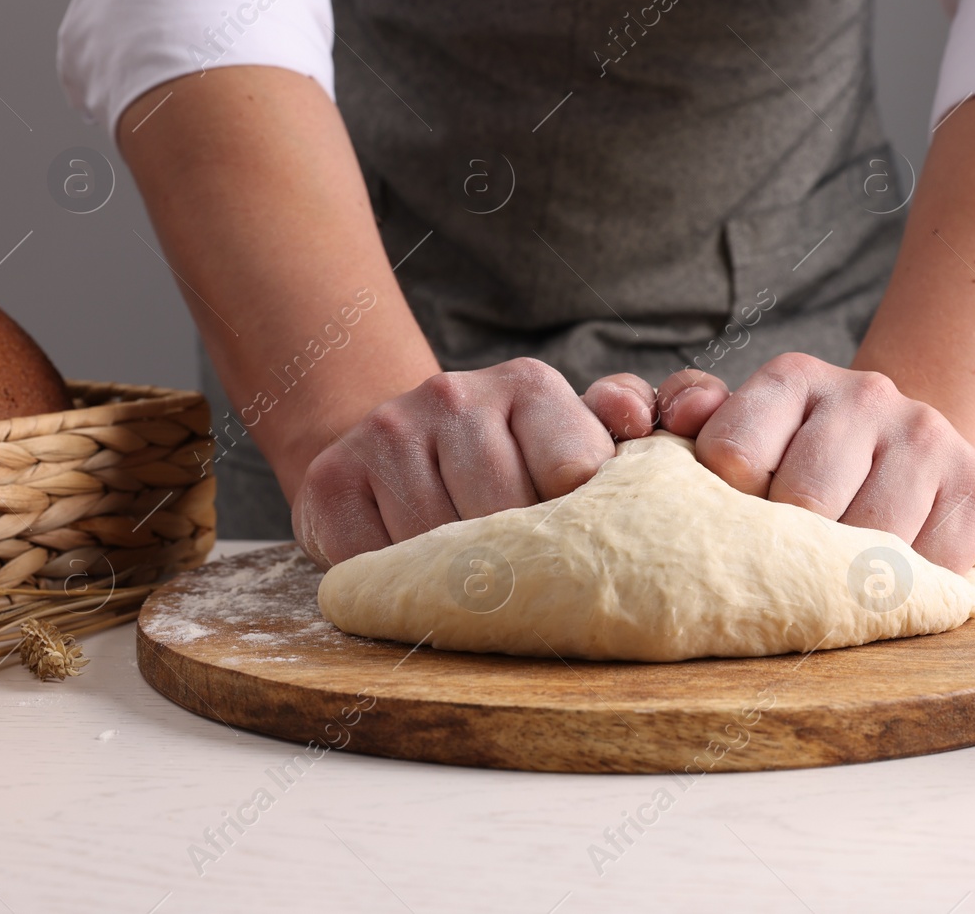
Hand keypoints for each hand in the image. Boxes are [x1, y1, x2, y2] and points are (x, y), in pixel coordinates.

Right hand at [291, 358, 653, 567]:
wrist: (389, 452)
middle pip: (505, 515)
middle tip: (521, 580)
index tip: (576, 548)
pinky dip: (398, 588)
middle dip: (519, 562)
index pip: (573, 471)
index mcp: (528, 385)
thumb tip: (642, 419)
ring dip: (457, 579)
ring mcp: (388, 432)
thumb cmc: (504, 465)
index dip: (577, 528)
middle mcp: (454, 394)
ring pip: (439, 545)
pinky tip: (411, 573)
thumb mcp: (566, 443)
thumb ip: (617, 432)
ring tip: (468, 576)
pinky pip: (376, 564)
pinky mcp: (332, 479)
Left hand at [644, 354, 974, 573]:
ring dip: (849, 574)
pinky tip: (894, 572)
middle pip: (804, 501)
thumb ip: (688, 420)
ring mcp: (927, 437)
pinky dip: (908, 591)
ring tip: (840, 569)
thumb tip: (665, 415)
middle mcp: (864, 394)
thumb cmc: (802, 463)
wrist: (910, 458)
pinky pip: (931, 568)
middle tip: (791, 559)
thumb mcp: (742, 434)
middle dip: (790, 548)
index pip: (734, 454)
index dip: (731, 506)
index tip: (744, 519)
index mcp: (792, 379)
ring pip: (870, 538)